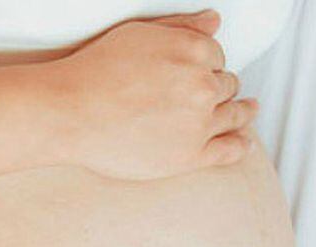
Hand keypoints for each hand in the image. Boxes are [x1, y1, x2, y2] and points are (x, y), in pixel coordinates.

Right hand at [54, 10, 258, 179]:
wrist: (70, 113)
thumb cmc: (95, 73)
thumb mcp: (140, 34)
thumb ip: (182, 27)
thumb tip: (213, 22)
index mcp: (194, 51)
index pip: (217, 56)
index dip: (207, 64)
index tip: (197, 72)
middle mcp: (203, 85)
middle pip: (227, 85)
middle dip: (218, 87)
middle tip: (206, 94)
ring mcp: (199, 123)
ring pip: (234, 115)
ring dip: (241, 112)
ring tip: (245, 112)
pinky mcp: (191, 156)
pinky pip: (229, 150)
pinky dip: (239, 145)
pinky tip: (242, 142)